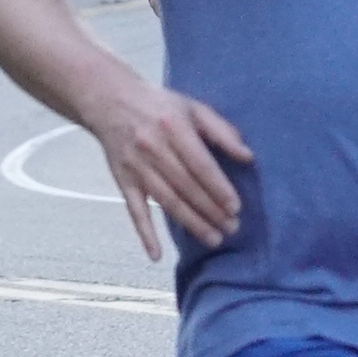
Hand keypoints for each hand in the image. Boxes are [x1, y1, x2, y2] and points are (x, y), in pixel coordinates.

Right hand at [89, 79, 253, 258]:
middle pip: (186, 187)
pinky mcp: (123, 180)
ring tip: (213, 239)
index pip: (200, 165)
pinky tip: (156, 255)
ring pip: (167, 201)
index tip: (236, 207)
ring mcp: (136, 167)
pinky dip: (145, 233)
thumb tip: (247, 156)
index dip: (219, 188)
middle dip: (211, 210)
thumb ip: (222, 131)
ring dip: (191, 223)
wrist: (110, 101)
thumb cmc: (159, 105)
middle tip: (231, 228)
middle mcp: (154, 148)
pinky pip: (135, 210)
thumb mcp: (193, 108)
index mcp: (174, 128)